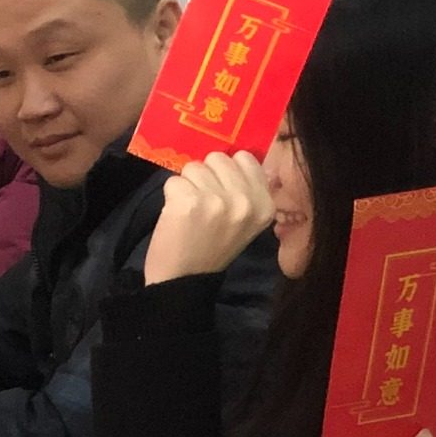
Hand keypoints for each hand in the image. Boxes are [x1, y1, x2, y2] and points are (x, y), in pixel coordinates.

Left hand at [145, 151, 274, 283]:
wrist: (184, 280)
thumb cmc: (212, 248)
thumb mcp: (245, 221)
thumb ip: (246, 189)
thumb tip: (234, 156)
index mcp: (265, 204)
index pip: (245, 158)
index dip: (226, 170)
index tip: (221, 189)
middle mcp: (245, 201)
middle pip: (218, 158)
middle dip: (206, 175)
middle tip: (203, 202)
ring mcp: (217, 201)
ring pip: (194, 167)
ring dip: (187, 185)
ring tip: (191, 211)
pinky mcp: (188, 203)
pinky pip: (173, 180)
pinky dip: (170, 196)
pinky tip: (177, 216)